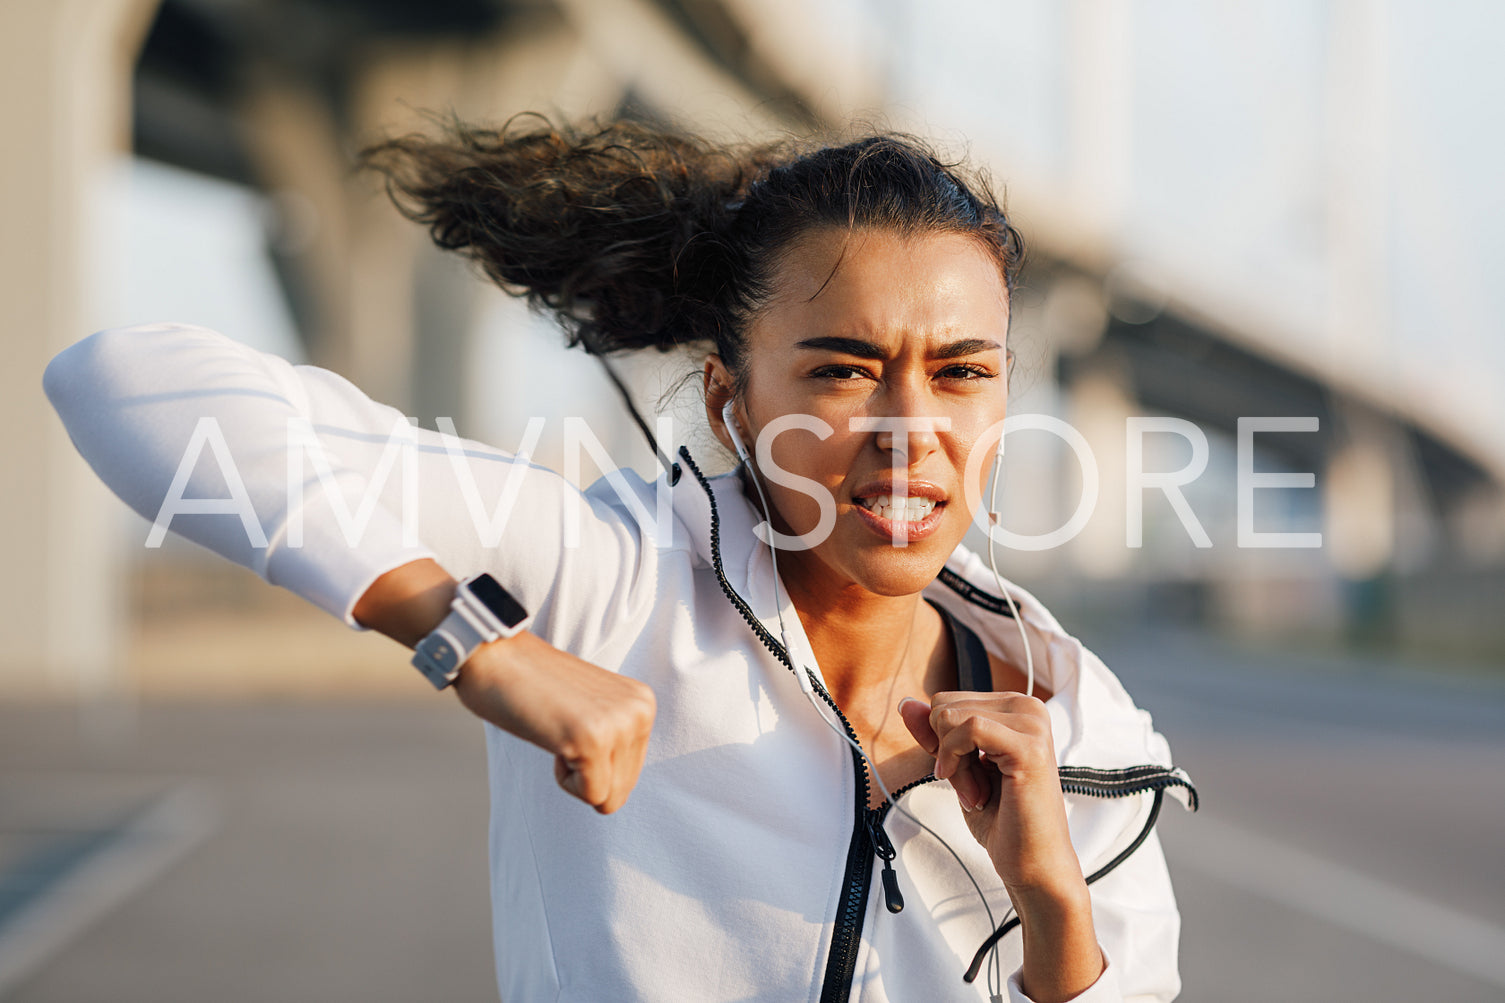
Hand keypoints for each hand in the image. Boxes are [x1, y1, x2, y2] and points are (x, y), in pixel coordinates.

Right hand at [454, 632, 655, 814]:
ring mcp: (620, 724)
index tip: (568, 723)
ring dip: (573, 776)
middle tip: (560, 728)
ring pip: (608, 798)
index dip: (591, 763)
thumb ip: (614, 741)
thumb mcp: (590, 709)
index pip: (629, 774)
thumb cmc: (528, 686)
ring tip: (556, 729)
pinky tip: (551, 734)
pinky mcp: (594, 740)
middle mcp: (640, 711)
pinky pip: (590, 795)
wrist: (490, 654)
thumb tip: (616, 796)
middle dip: (585, 774)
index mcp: (642, 702)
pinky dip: (562, 778)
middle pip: (622, 790)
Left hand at [898, 693, 1079, 893]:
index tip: (962, 775)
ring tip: (978, 792)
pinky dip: (956, 761)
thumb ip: (934, 734)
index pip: (946, 701)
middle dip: (945, 751)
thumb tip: (906, 704)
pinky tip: (973, 791)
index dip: (940, 742)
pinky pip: (967, 728)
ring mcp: (1032, 724)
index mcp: (1014, 708)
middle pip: (945, 706)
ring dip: (953, 763)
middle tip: (972, 787)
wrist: (1034, 863)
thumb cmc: (1003, 820)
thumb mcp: (957, 767)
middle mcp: (1028, 707)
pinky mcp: (1029, 745)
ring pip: (952, 717)